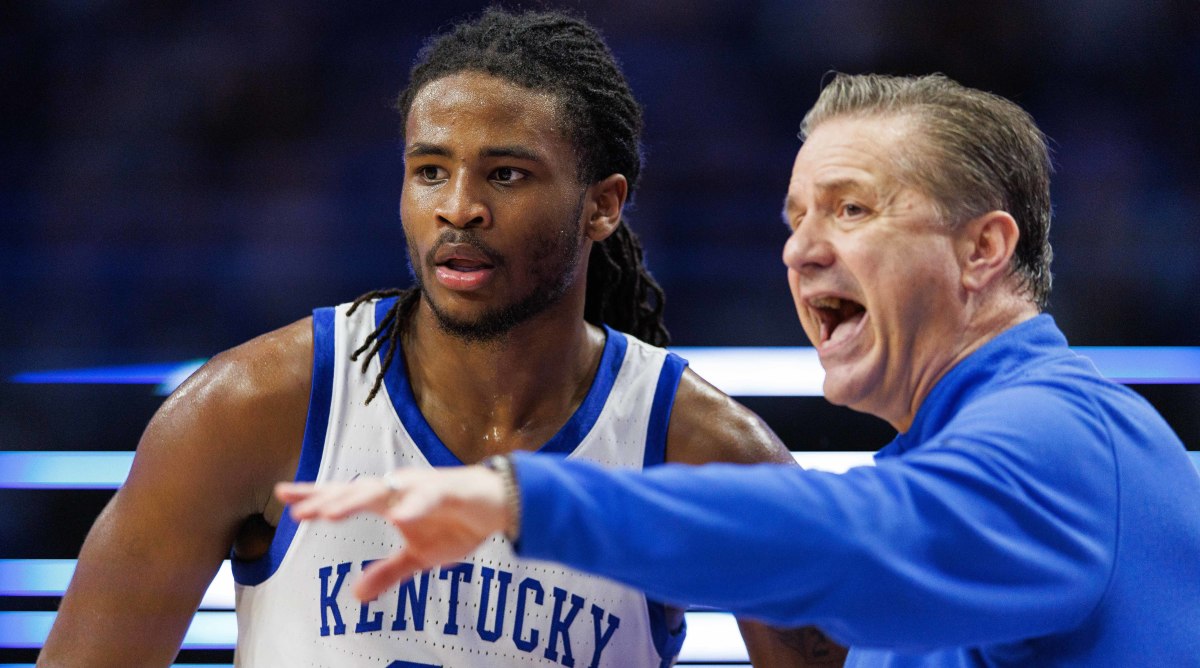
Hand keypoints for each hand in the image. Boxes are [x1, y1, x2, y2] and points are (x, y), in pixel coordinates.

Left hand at [275, 466, 508, 600]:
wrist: (500, 506)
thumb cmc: (457, 523)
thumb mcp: (419, 557)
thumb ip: (388, 573)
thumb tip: (355, 594)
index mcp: (389, 501)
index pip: (345, 496)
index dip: (315, 496)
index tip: (282, 495)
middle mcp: (399, 489)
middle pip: (355, 491)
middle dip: (326, 500)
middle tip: (297, 511)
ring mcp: (421, 487)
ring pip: (382, 490)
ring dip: (355, 500)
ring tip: (329, 514)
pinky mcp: (448, 490)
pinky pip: (427, 497)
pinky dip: (413, 505)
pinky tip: (397, 516)